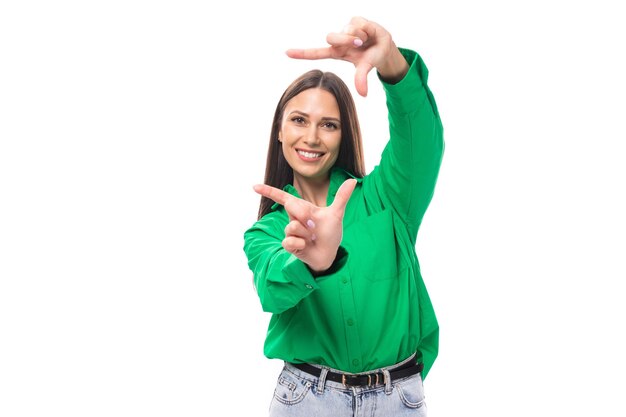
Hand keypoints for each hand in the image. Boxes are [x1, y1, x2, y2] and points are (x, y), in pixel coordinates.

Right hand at [253, 179, 356, 272]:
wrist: (330, 253)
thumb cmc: (330, 233)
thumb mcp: (337, 214)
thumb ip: (342, 197)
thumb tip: (353, 180)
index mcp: (302, 208)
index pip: (282, 197)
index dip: (268, 191)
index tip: (254, 187)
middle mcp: (294, 218)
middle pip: (291, 206)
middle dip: (305, 213)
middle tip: (315, 224)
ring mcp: (290, 232)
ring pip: (292, 226)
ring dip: (306, 232)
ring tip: (312, 237)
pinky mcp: (290, 245)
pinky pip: (289, 241)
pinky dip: (301, 243)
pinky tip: (306, 245)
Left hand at [285, 16, 407, 96]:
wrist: (384, 47)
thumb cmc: (371, 58)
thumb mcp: (366, 68)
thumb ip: (361, 78)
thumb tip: (363, 95)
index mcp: (336, 53)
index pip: (316, 53)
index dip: (301, 53)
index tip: (286, 52)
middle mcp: (338, 41)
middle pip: (330, 37)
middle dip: (345, 40)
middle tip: (359, 45)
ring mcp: (345, 30)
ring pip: (346, 30)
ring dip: (358, 36)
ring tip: (365, 41)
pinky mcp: (353, 20)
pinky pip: (357, 23)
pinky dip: (366, 29)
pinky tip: (369, 33)